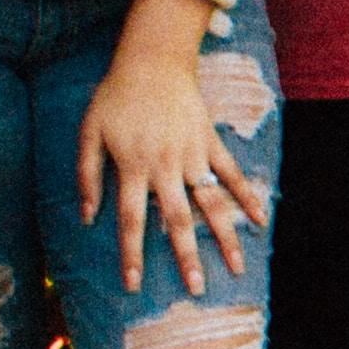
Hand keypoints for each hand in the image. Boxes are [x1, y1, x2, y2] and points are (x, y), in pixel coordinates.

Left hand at [78, 10, 261, 296]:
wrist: (153, 59)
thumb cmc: (116, 96)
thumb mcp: (89, 133)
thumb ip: (87, 176)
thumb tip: (88, 218)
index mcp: (133, 167)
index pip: (132, 220)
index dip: (132, 254)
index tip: (133, 285)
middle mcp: (166, 167)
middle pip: (179, 220)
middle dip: (187, 257)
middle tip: (197, 289)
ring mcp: (193, 155)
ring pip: (212, 203)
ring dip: (226, 236)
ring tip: (237, 267)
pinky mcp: (210, 143)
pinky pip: (232, 174)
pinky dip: (247, 196)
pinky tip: (260, 220)